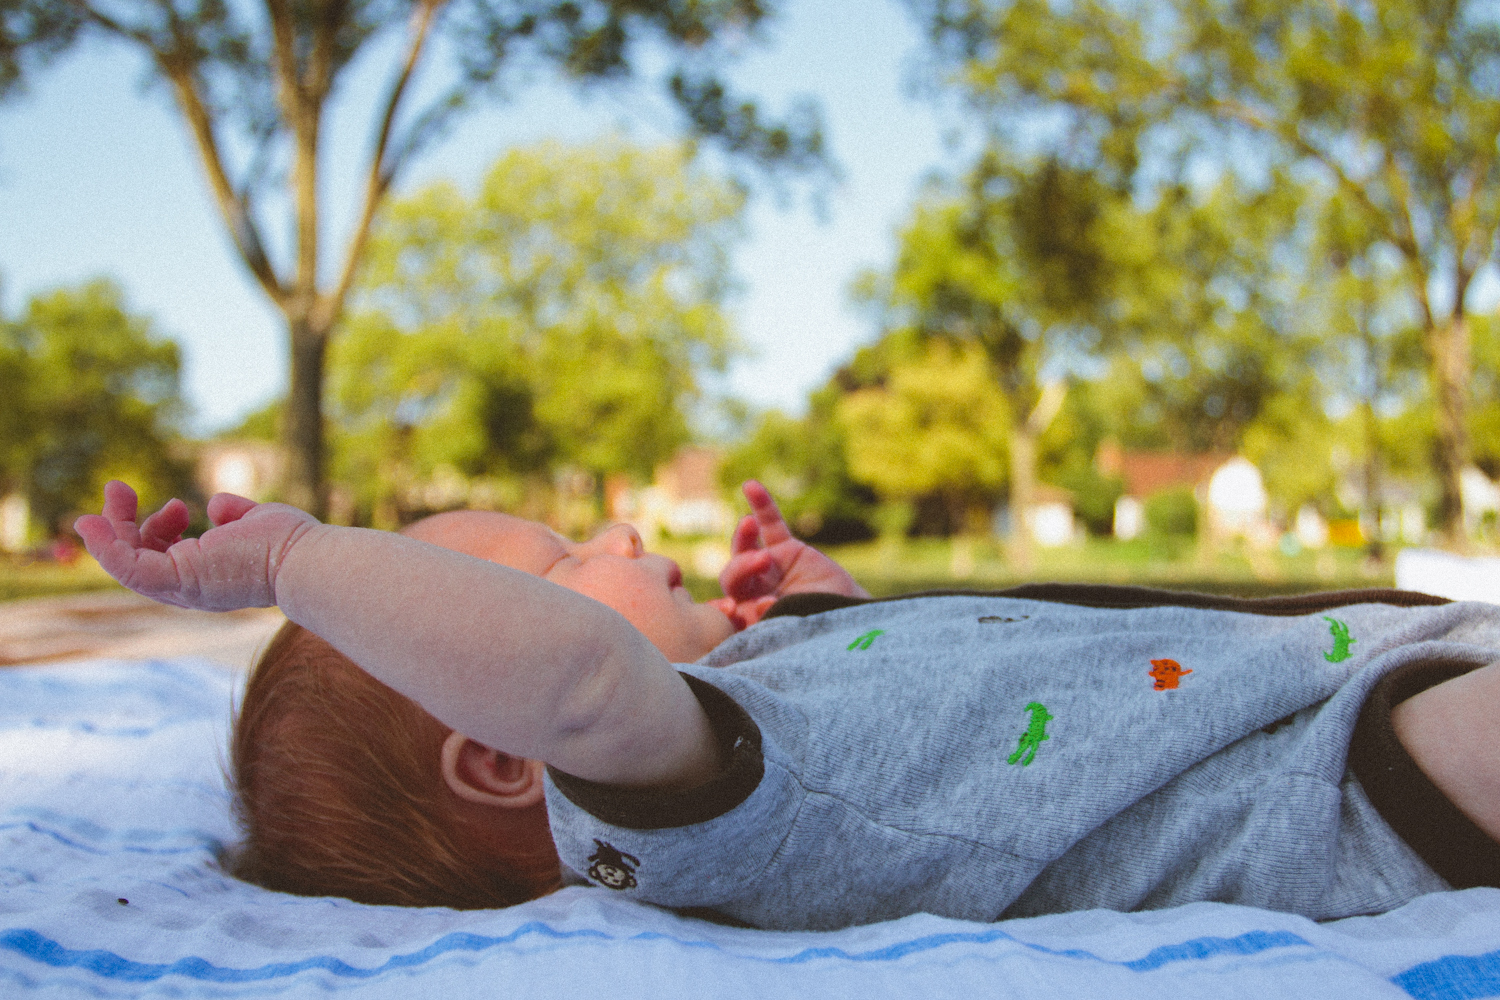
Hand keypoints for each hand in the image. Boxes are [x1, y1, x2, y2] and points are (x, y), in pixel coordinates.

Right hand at [73, 480, 319, 611]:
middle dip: (125, 525)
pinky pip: (129, 568)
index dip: (159, 531)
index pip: (167, 560)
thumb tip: (216, 506)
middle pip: (141, 561)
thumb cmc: (292, 544)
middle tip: (120, 488)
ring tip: (114, 490)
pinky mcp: (180, 579)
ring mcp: (185, 588)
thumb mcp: (255, 521)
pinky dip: (105, 547)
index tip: (177, 503)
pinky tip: (90, 522)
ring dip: (111, 529)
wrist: (306, 559)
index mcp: (209, 578)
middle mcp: (193, 589)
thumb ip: (234, 514)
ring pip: (128, 564)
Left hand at [709, 480, 868, 628]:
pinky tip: (751, 486)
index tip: (731, 607)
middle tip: (762, 561)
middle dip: (741, 567)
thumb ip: (774, 618)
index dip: (722, 606)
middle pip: (732, 576)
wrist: (850, 615)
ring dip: (743, 536)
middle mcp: (752, 592)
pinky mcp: (786, 548)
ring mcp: (768, 568)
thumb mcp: (795, 628)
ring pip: (745, 547)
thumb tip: (758, 603)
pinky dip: (762, 506)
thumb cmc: (819, 628)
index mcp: (748, 617)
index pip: (724, 609)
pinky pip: (770, 524)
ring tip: (748, 525)